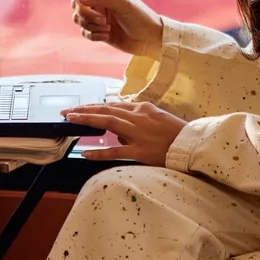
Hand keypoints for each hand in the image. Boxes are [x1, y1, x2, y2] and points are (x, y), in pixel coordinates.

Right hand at [45, 0, 163, 57]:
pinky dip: (94, 35)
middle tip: (102, 20)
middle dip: (85, 13)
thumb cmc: (140, 16)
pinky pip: (84, 32)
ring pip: (78, 18)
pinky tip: (107, 36)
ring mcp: (97, 14)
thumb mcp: (122, 3)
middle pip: (75, 3)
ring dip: (90, 25)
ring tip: (107, 28)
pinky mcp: (97, 30)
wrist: (149, 39)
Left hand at [63, 100, 187, 166]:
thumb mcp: (157, 120)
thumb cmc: (177, 134)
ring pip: (108, 123)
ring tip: (71, 120)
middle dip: (85, 110)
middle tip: (67, 112)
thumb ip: (137, 122)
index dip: (95, 107)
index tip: (81, 109)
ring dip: (87, 120)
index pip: (113, 106)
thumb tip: (119, 133)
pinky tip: (86, 154)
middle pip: (106, 110)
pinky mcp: (141, 151)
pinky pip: (116, 152)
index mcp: (143, 108)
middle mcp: (139, 117)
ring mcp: (139, 133)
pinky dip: (100, 152)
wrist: (193, 145)